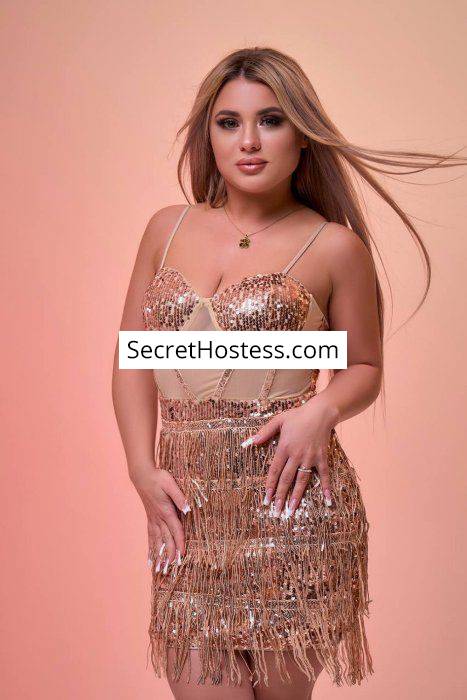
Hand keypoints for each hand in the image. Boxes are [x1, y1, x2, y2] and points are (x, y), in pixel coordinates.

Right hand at [130, 466, 189, 573]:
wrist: (142, 475)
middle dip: (170, 553)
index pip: (175, 529)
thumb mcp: (170, 483)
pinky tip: (151, 556)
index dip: (180, 542)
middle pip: (166, 539)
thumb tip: (188, 508)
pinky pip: (150, 535)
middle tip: (173, 568)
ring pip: (157, 540)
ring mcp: (153, 518)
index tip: (183, 554)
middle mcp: (158, 517)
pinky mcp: (150, 517)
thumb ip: (179, 496)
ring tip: (160, 568)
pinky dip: (151, 547)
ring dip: (160, 554)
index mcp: (166, 510)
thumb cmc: (158, 477)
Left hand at [245, 397, 336, 516]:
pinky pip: (324, 474)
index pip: (274, 471)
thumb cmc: (298, 416)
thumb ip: (264, 432)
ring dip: (297, 496)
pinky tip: (328, 500)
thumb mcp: (278, 420)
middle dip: (280, 496)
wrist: (320, 412)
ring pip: (302, 480)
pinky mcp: (322, 457)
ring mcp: (310, 457)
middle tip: (276, 511)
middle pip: (286, 479)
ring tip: (292, 510)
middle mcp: (296, 455)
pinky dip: (326, 487)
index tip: (266, 499)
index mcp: (284, 447)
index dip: (270, 486)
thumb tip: (250, 442)